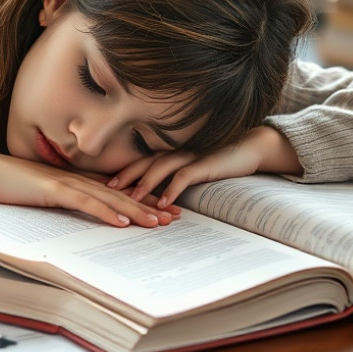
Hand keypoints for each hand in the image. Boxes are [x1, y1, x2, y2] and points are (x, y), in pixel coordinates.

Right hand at [0, 143, 176, 227]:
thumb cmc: (8, 183)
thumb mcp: (42, 194)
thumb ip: (62, 199)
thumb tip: (81, 212)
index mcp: (76, 179)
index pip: (116, 192)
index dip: (142, 200)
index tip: (163, 210)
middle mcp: (78, 178)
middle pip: (121, 194)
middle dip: (150, 205)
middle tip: (175, 216)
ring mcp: (67, 182)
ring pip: (110, 199)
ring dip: (136, 211)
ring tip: (159, 222)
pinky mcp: (53, 189)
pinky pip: (85, 202)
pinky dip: (106, 212)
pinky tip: (122, 222)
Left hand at [109, 126, 301, 207]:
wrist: (249, 148)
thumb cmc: (217, 159)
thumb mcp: (191, 167)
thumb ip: (172, 175)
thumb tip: (153, 195)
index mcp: (170, 152)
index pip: (140, 161)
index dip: (123, 171)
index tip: (104, 184)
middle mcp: (176, 151)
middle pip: (144, 162)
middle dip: (125, 176)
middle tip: (107, 190)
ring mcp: (190, 155)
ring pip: (161, 167)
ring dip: (145, 183)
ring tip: (131, 198)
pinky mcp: (205, 163)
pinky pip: (185, 176)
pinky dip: (172, 189)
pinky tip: (163, 202)